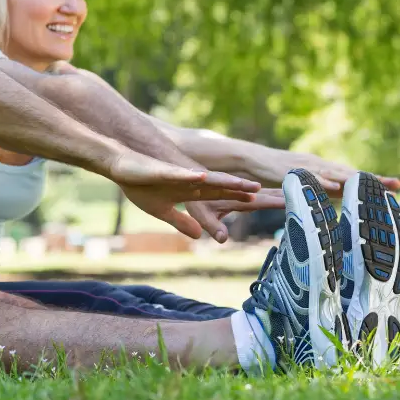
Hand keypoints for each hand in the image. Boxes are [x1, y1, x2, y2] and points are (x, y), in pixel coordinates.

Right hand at [108, 150, 262, 242]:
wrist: (120, 163)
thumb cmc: (140, 183)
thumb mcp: (162, 210)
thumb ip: (181, 221)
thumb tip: (198, 236)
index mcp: (195, 191)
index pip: (227, 197)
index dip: (247, 201)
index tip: (272, 205)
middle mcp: (194, 181)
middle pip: (228, 187)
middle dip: (250, 192)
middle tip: (279, 196)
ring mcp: (181, 175)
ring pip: (210, 179)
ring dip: (229, 183)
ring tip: (250, 186)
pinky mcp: (164, 171)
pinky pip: (181, 174)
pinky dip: (193, 177)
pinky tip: (204, 178)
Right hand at [237, 146, 399, 197]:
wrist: (249, 160)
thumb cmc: (274, 176)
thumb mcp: (301, 186)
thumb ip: (316, 193)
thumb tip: (330, 206)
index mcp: (323, 172)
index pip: (352, 178)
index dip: (374, 182)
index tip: (396, 188)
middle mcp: (319, 166)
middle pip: (350, 174)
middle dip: (374, 179)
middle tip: (397, 184)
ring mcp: (307, 167)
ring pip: (335, 173)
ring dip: (355, 179)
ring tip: (375, 184)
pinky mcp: (292, 170)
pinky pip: (310, 177)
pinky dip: (323, 181)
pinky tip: (336, 186)